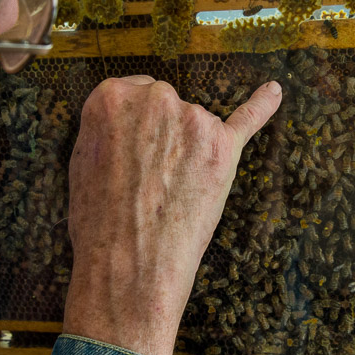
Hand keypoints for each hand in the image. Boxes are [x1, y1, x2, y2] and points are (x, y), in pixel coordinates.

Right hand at [63, 76, 281, 354]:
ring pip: (194, 124)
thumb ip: (108, 128)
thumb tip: (126, 123)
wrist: (128, 263)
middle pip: (166, 104)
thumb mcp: (81, 160)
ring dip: (188, 151)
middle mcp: (155, 98)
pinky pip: (247, 119)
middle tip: (148, 178)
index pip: (135, 91)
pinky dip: (261, 106)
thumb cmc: (98, 219)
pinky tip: (273, 93)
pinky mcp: (223, 146)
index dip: (137, 126)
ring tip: (170, 193)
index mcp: (112, 97)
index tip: (136, 146)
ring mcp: (193, 119)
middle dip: (162, 134)